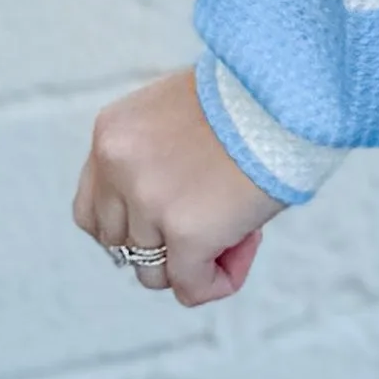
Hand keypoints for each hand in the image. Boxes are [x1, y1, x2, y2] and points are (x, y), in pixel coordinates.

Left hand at [73, 68, 285, 310]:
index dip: (133, 226)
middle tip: (214, 223)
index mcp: (111, 135)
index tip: (173, 218)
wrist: (286, 92)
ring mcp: (148, 202)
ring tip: (238, 233)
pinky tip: (245, 250)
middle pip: (118, 245)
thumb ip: (156, 161)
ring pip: (153, 272)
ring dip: (193, 264)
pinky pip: (191, 286)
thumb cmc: (246, 99)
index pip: (92, 210)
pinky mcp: (186, 232)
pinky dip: (215, 283)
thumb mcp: (177, 117)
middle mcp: (117, 168)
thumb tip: (167, 226)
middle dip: (162, 245)